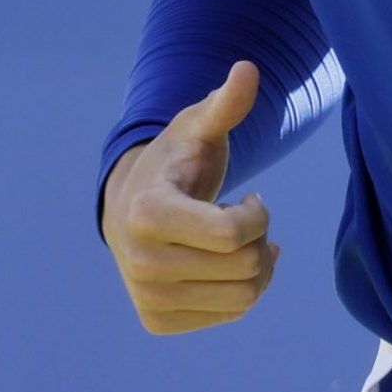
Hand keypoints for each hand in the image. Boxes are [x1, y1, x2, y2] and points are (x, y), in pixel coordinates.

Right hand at [101, 60, 280, 334]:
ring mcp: (147, 298)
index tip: (250, 197)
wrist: (133, 209)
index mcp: (147, 215)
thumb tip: (248, 69)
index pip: (234, 234)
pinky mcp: (157, 321)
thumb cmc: (176, 162)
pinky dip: (241, 289)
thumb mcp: (199, 129)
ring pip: (244, 297)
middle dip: (259, 237)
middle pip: (245, 266)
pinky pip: (230, 314)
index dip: (259, 215)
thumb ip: (225, 104)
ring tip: (233, 242)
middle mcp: (140, 264)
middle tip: (239, 217)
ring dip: (256, 265)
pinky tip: (222, 264)